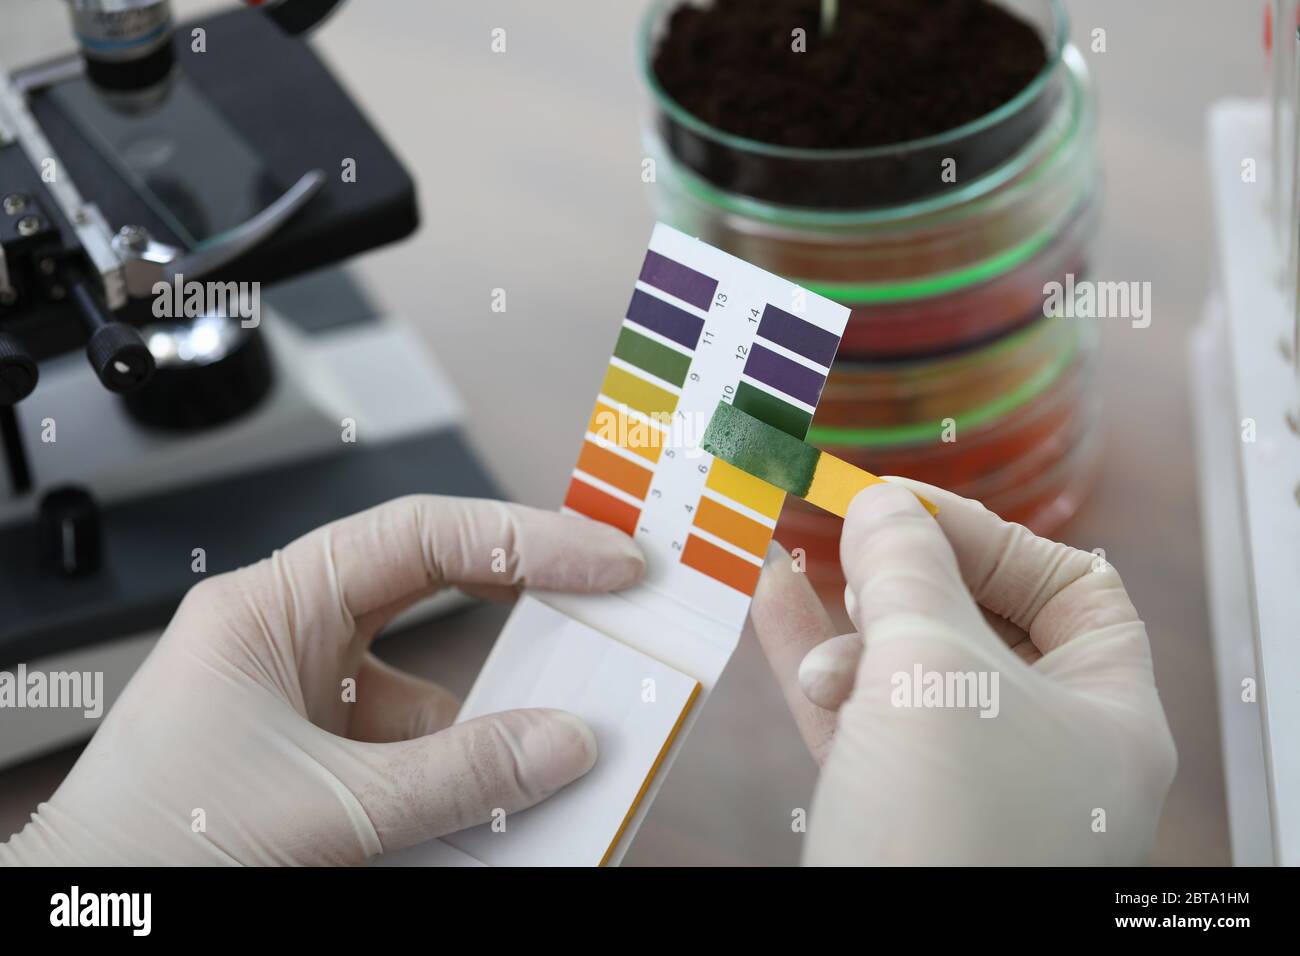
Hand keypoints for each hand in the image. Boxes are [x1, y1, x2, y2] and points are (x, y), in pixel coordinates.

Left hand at [0, 497, 644, 864]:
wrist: (85, 918)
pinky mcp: (319, 752)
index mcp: (271, 607)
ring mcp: (306, 696)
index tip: (606, 561)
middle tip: (612, 594)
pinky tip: (502, 796)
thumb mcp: (326, 808)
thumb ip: (459, 778)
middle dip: (524, 591)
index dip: (526, 538)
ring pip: (430, 677)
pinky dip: (463, 766)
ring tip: (568, 719)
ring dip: (494, 706)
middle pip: (433, 583)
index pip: (419, 538)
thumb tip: (566, 743)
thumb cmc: (153, 849)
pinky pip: (412, 742)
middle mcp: (290, 636)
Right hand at [751, 479, 1176, 864]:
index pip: (1073, 587)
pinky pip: (856, 711)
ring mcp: (964, 782)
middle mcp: (1043, 746)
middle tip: (846, 536)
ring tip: (797, 568)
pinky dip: (813, 655)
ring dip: (848, 612)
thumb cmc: (948, 822)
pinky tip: (770, 598)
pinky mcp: (893, 807)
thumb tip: (879, 503)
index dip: (995, 534)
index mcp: (1106, 713)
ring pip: (905, 665)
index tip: (909, 509)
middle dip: (908, 573)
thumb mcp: (934, 666)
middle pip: (978, 619)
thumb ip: (907, 566)